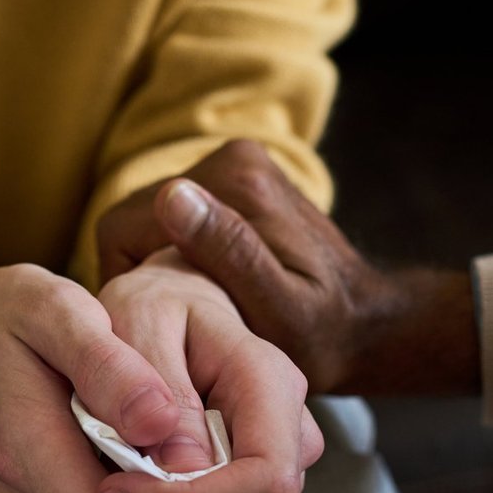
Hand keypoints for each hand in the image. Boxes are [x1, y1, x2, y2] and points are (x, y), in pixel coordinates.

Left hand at [95, 249, 323, 492]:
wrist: (170, 303)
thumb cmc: (147, 307)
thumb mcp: (134, 322)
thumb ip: (152, 384)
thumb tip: (180, 467)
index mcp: (268, 379)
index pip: (266, 484)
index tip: (113, 492)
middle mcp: (292, 427)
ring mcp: (284, 459)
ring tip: (117, 486)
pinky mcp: (262, 482)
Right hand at [134, 141, 480, 395]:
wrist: (367, 323)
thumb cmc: (324, 334)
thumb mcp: (278, 309)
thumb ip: (229, 253)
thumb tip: (172, 196)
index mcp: (237, 178)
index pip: (126, 224)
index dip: (127, 279)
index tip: (157, 320)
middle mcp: (233, 158)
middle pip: (135, 220)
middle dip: (144, 273)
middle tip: (177, 321)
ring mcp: (235, 166)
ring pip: (150, 223)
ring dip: (160, 267)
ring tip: (196, 310)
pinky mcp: (237, 182)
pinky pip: (175, 221)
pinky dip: (178, 258)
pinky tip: (208, 293)